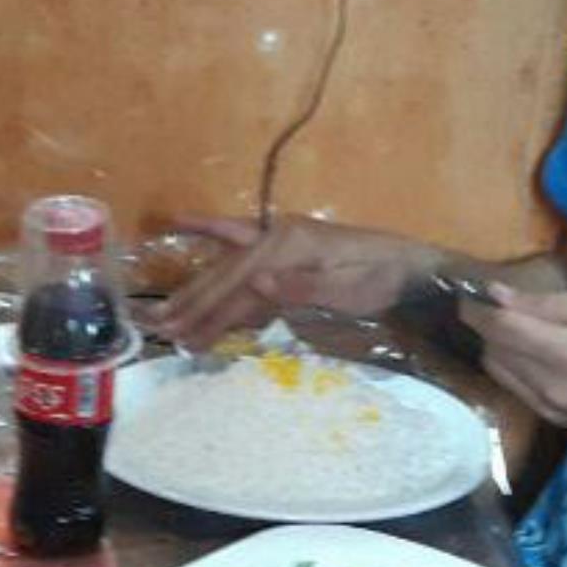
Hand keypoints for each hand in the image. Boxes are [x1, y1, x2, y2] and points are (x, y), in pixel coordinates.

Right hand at [154, 215, 436, 345]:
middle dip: (192, 300)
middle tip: (159, 326)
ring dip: (199, 292)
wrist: (407, 265)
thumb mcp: (346, 288)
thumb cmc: (379, 277)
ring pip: (229, 269)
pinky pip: (243, 261)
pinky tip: (190, 247)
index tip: (180, 329)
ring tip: (168, 314)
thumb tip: (254, 283)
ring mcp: (279, 244)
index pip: (237, 280)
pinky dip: (217, 264)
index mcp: (287, 244)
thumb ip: (300, 286)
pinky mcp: (285, 256)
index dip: (207, 306)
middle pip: (225, 273)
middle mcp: (276, 237)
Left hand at [461, 285, 566, 447]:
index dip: (478, 308)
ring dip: (497, 347)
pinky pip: (515, 388)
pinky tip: (533, 351)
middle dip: (487, 325)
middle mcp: (549, 389)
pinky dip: (513, 366)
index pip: (502, 329)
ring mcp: (549, 411)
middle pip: (493, 351)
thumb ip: (549, 305)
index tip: (469, 290)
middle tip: (498, 303)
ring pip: (498, 372)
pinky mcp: (553, 422)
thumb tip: (499, 296)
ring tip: (516, 325)